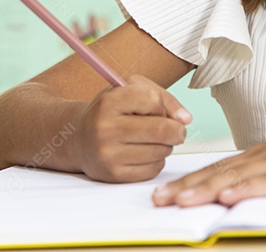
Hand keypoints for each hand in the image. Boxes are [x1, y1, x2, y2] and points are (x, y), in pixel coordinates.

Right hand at [70, 75, 191, 182]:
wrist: (79, 138)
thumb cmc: (112, 111)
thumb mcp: (132, 90)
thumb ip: (163, 98)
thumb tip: (186, 119)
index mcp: (109, 101)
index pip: (153, 102)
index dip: (163, 107)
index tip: (160, 110)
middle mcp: (105, 129)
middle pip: (161, 130)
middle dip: (176, 130)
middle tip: (175, 130)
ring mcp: (108, 154)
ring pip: (161, 151)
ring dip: (166, 146)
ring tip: (152, 140)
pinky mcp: (113, 175)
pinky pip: (153, 169)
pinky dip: (157, 161)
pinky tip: (144, 153)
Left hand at [151, 117, 265, 206]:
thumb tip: (240, 192)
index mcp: (263, 155)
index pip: (219, 169)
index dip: (190, 182)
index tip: (163, 193)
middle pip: (219, 172)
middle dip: (186, 187)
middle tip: (158, 200)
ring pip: (238, 177)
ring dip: (206, 189)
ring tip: (180, 200)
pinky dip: (248, 189)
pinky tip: (230, 196)